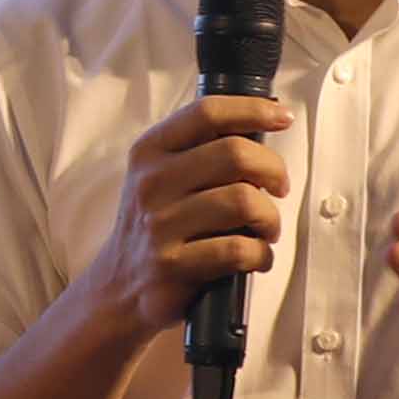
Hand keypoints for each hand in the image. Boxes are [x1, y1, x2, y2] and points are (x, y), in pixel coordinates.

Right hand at [73, 90, 295, 338]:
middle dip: (273, 169)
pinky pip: (239, 249)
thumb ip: (199, 151)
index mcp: (150, 151)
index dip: (253, 110)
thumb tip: (259, 130)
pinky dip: (261, 254)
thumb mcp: (159, 177)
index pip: (207, 113)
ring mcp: (160, 225)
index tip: (281, 117)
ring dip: (270, 218)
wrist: (116, 289)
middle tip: (279, 187)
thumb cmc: (155, 228)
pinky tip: (256, 257)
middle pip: (235, 153)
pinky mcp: (173, 266)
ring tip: (266, 229)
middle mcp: (152, 183)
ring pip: (244, 200)